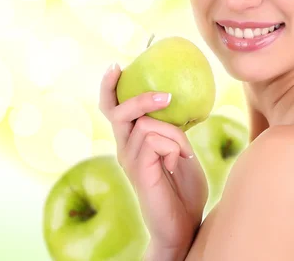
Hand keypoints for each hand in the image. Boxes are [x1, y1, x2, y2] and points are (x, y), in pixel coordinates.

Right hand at [99, 63, 208, 253]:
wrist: (183, 226)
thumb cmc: (183, 189)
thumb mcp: (178, 150)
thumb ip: (170, 129)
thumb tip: (173, 103)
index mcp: (132, 142)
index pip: (113, 109)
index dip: (110, 87)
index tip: (117, 66)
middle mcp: (124, 148)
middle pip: (117, 110)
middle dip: (138, 97)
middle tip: (164, 96)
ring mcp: (129, 160)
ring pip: (146, 124)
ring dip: (173, 133)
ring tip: (183, 153)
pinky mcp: (138, 170)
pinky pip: (153, 140)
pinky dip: (173, 145)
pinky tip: (178, 162)